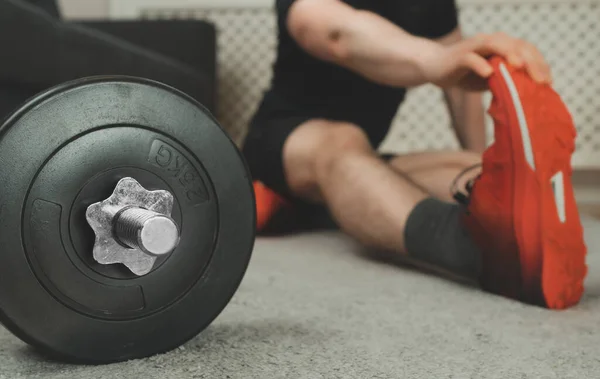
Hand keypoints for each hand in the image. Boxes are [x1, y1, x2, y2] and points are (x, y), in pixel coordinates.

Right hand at [425, 32, 551, 89]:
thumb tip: (527, 94)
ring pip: (496, 45)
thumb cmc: (464, 74)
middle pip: (516, 45)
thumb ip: (506, 80)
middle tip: (541, 80)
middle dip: (531, 61)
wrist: (434, 67)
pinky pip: (471, 58)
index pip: (526, 49)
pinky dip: (480, 64)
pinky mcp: (459, 56)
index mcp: (501, 46)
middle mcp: (490, 41)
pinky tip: (488, 73)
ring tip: (520, 68)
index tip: (548, 82)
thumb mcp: (489, 79)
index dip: (539, 63)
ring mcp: (474, 47)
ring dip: (509, 55)